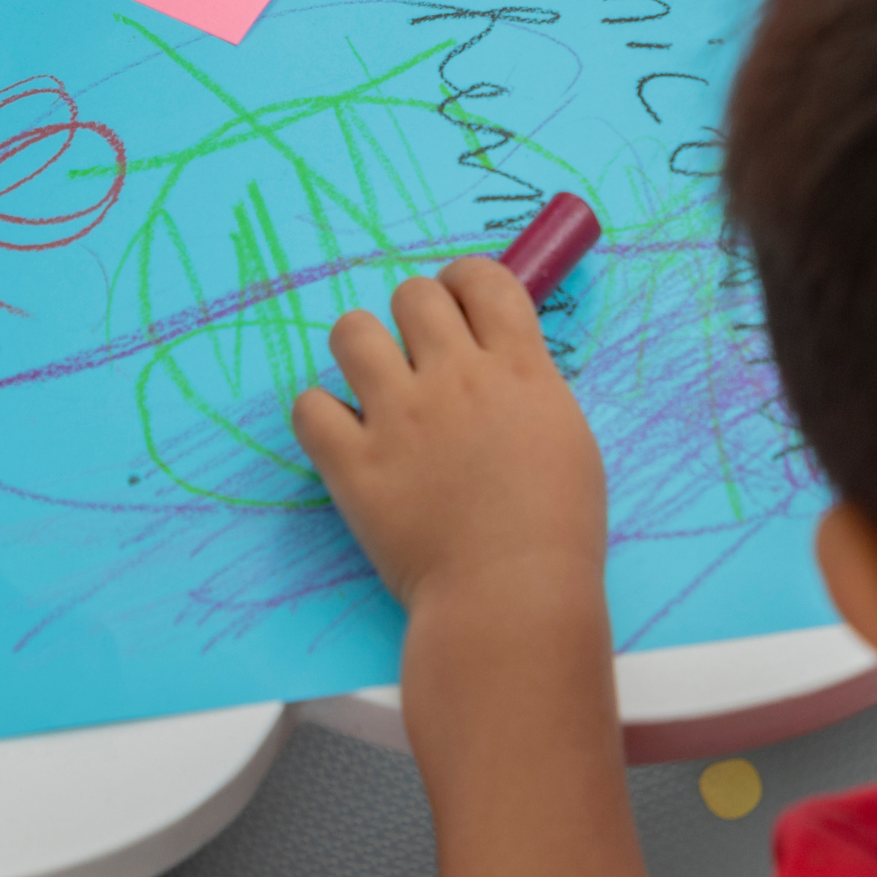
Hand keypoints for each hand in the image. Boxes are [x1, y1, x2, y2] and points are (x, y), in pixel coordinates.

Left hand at [291, 259, 605, 617]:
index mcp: (517, 369)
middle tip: (418, 356)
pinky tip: (343, 437)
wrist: (512, 597)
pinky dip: (321, 416)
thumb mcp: (567, 437)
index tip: (457, 303)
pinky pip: (309, 405)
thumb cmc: (557, 530)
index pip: (482, 278)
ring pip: (350, 331)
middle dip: (413, 316)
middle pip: (413, 294)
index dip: (463, 281)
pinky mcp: (352, 463)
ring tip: (374, 388)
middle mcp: (455, 378)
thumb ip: (529, 388)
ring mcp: (398, 418)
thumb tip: (497, 363)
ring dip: (361, 351)